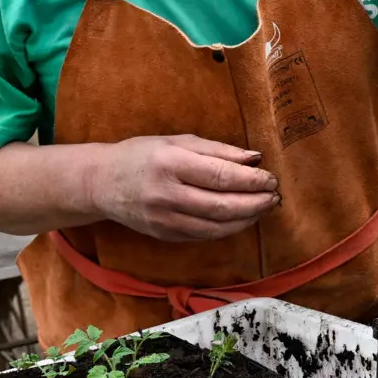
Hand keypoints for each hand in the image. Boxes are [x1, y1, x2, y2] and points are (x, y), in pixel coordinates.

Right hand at [88, 135, 279, 240]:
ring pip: (216, 226)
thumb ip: (217, 150)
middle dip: (255, 203)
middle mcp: (166, 194)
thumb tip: (255, 158)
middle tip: (275, 196)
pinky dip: (228, 228)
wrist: (102, 183)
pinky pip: (204, 236)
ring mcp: (164, 219)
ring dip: (246, 219)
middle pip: (221, 205)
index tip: (271, 178)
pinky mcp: (164, 235)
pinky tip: (242, 219)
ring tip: (265, 208)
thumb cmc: (143, 154)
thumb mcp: (177, 141)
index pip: (220, 175)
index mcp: (170, 163)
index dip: (251, 180)